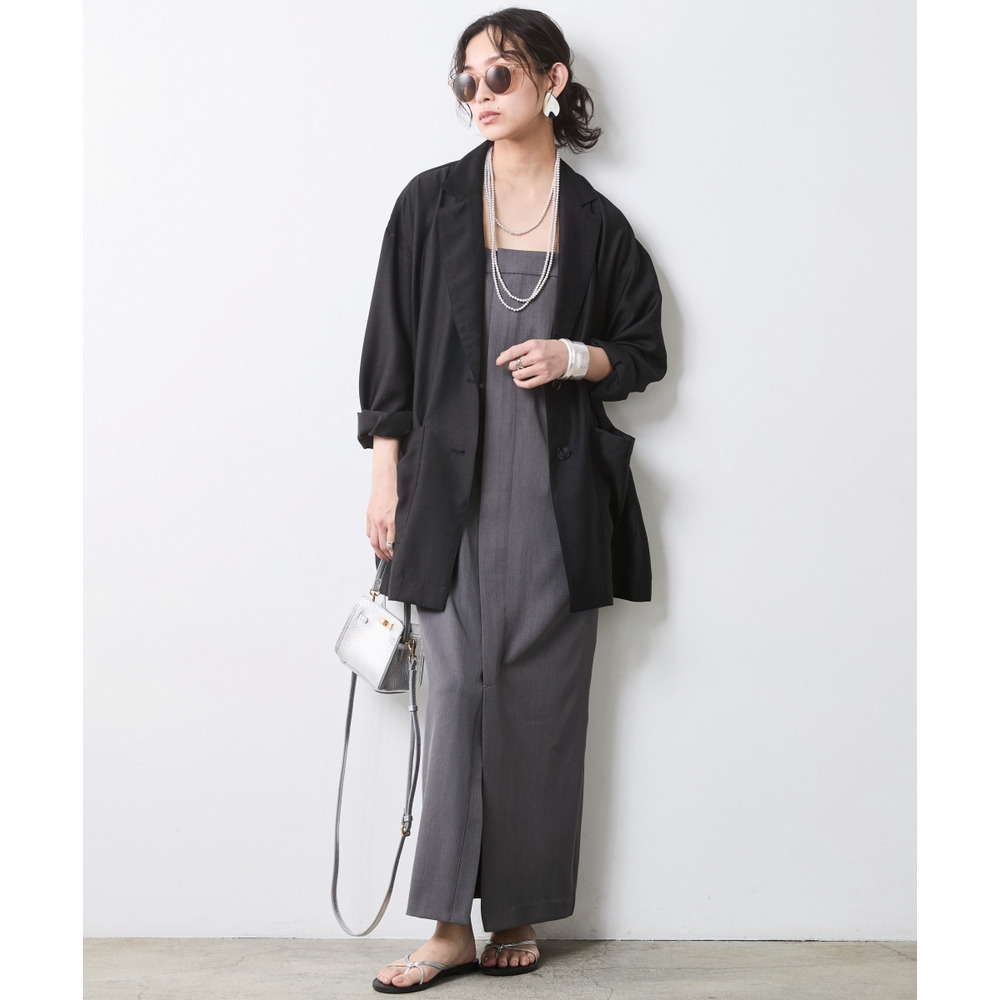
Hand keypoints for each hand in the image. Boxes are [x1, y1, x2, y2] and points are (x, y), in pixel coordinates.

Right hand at [367, 437, 398, 560]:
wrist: (386, 476)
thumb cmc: (398, 489)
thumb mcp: (405, 507)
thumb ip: (403, 523)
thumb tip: (405, 537)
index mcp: (391, 520)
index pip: (391, 545)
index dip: (394, 554)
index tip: (398, 557)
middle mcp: (380, 521)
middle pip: (380, 546)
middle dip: (386, 556)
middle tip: (391, 560)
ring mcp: (373, 518)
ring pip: (373, 541)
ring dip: (378, 550)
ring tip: (384, 555)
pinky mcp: (369, 514)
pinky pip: (369, 532)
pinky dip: (373, 539)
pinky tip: (378, 542)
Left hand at [496, 338, 567, 387]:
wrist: (568, 355)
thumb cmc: (551, 348)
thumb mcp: (535, 343)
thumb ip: (520, 349)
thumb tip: (504, 354)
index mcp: (533, 345)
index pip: (513, 352)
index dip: (503, 358)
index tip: (498, 362)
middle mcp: (537, 356)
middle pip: (514, 365)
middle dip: (511, 366)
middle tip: (514, 365)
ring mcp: (541, 367)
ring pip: (519, 374)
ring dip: (515, 374)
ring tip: (518, 372)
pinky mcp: (544, 377)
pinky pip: (528, 384)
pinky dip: (520, 383)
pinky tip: (518, 380)